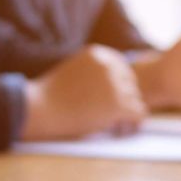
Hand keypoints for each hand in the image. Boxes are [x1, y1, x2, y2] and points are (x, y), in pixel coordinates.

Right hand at [21, 44, 146, 139]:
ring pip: (136, 99)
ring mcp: (115, 85)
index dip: (116, 86)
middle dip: (123, 98)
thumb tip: (121, 82)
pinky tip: (117, 126)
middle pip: (132, 84)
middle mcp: (109, 65)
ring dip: (125, 111)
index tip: (102, 98)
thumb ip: (96, 71)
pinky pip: (140, 113)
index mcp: (99, 53)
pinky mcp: (118, 105)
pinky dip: (131, 122)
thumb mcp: (75, 70)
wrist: (40, 110)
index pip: (124, 68)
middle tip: (105, 112)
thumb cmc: (52, 95)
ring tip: (105, 120)